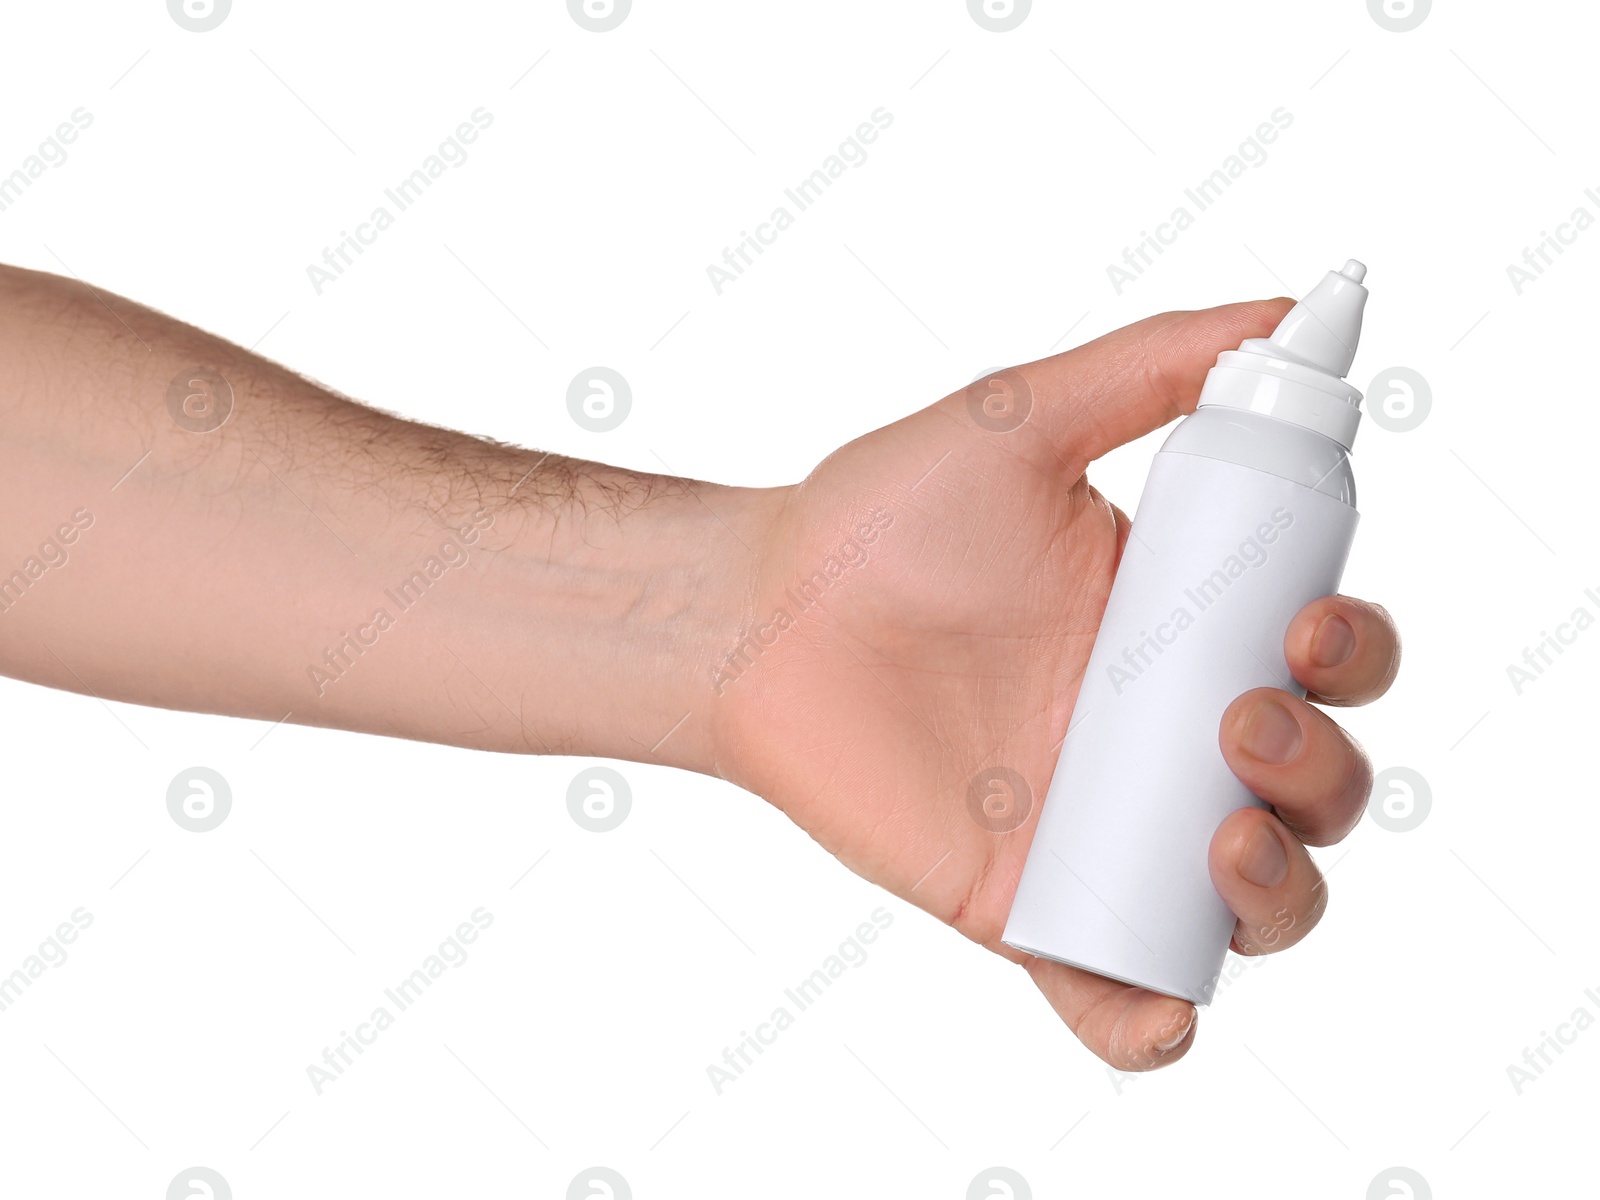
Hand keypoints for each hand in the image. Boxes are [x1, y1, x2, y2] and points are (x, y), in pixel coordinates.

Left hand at [710, 299, 1400, 1069]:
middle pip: (1316, 789)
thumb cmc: (877, 521)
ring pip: (1250, 903)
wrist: (756, 618)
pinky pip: (1116, 994)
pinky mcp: (1025, 910)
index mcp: (1180, 629)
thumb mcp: (1020, 423)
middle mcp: (1159, 737)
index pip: (1322, 662)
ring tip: (1218, 838)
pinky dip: (1149, 1022)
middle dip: (1324, 770)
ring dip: (1279, 893)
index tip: (1302, 628)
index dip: (1353, 658)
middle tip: (1240, 719)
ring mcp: (1099, 833)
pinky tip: (1153, 1008)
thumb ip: (1149, 365)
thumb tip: (1289, 312)